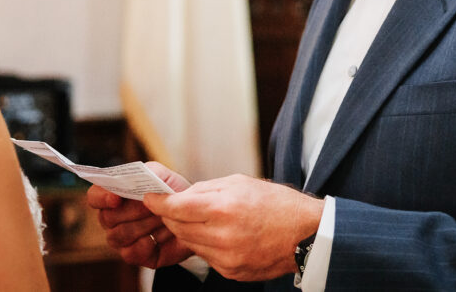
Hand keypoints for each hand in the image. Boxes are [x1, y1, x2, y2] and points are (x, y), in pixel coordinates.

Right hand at [86, 162, 192, 267]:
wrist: (194, 218)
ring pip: (117, 235)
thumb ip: (149, 171)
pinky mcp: (133, 255)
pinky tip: (158, 237)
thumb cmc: (174, 195)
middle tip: (155, 207)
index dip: (101, 197)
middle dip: (134, 211)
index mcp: (115, 195)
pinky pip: (130, 253)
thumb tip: (133, 179)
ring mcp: (121, 238)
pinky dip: (146, 244)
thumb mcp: (165, 177)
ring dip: (143, 226)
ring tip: (162, 219)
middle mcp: (113, 218)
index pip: (94, 196)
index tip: (116, 198)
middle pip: (107, 218)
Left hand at [145, 174, 323, 280]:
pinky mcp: (231, 272)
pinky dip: (206, 245)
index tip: (149, 198)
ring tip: (202, 219)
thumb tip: (180, 195)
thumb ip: (206, 189)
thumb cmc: (276, 203)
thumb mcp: (239, 183)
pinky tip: (220, 235)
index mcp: (223, 208)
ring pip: (190, 243)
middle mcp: (222, 236)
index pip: (176, 208)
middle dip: (172, 216)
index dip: (158, 202)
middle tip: (174, 206)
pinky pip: (207, 257)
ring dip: (188, 231)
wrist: (306, 234)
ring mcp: (226, 258)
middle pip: (179, 227)